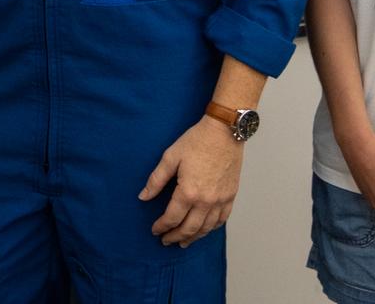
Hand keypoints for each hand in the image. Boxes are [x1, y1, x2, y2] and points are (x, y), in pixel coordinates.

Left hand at [138, 117, 242, 246]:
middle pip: (189, 228)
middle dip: (176, 237)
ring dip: (193, 237)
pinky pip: (221, 220)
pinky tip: (205, 229)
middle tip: (166, 241)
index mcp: (188, 192)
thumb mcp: (171, 157)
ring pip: (206, 228)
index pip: (172, 218)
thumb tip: (143, 197)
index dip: (161, 226)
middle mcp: (206, 201)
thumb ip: (156, 180)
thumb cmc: (197, 141)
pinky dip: (211, 228)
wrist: (224, 131)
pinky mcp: (231, 196)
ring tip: (184, 242)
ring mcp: (221, 200)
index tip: (155, 230)